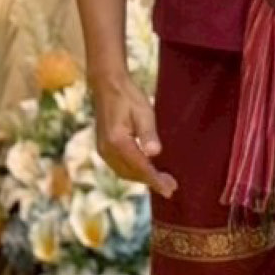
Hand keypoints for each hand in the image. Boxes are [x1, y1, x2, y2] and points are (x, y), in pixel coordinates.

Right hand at [90, 69, 175, 197]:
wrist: (107, 85)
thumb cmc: (128, 96)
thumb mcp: (143, 111)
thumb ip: (148, 133)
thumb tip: (154, 153)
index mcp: (117, 141)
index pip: (140, 167)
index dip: (155, 180)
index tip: (170, 190)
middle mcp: (107, 149)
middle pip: (131, 173)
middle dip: (151, 181)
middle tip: (171, 186)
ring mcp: (103, 149)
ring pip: (124, 173)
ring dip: (142, 178)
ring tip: (161, 181)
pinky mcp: (103, 147)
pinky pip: (119, 167)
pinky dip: (133, 172)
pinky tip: (145, 170)